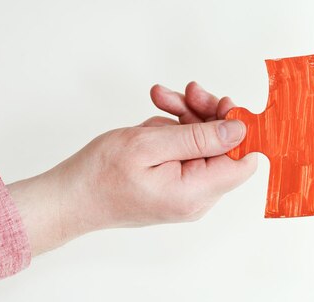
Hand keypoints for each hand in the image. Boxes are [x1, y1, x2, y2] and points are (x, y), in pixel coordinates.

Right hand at [7, 82, 256, 255]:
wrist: (70, 197)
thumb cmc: (99, 175)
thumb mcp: (148, 144)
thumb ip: (199, 137)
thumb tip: (239, 129)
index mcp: (195, 192)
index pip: (243, 161)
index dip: (239, 129)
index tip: (223, 104)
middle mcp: (196, 198)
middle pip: (223, 148)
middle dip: (206, 114)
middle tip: (187, 91)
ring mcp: (185, 193)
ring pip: (203, 145)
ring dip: (185, 117)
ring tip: (159, 100)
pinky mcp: (174, 185)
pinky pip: (185, 152)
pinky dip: (172, 131)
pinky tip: (152, 123)